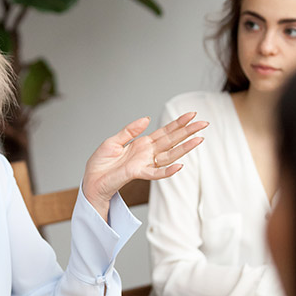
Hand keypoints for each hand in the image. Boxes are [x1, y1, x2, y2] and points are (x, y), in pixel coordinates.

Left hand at [82, 112, 207, 219]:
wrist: (91, 181)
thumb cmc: (100, 164)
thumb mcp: (113, 141)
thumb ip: (129, 130)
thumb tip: (146, 118)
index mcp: (142, 144)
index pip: (164, 132)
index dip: (178, 123)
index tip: (192, 114)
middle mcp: (147, 154)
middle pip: (171, 141)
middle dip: (187, 132)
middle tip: (204, 123)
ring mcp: (144, 164)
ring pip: (169, 155)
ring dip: (184, 148)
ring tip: (199, 139)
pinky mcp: (137, 173)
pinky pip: (155, 173)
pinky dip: (167, 170)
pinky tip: (180, 165)